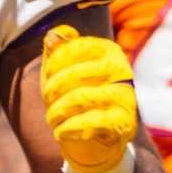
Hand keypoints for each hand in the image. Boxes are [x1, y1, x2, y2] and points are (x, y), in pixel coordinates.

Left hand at [39, 28, 137, 172]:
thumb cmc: (76, 95)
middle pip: (74, 75)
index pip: (73, 48)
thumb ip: (57, 50)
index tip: (48, 76)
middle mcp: (121, 69)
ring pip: (79, 99)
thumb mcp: (62, 70)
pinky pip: (89, 122)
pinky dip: (67, 129)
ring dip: (56, 112)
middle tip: (47, 101)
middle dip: (51, 90)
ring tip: (51, 118)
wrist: (97, 137)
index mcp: (107, 51)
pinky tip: (60, 132)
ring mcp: (124, 96)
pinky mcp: (123, 122)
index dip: (53, 63)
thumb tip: (53, 35)